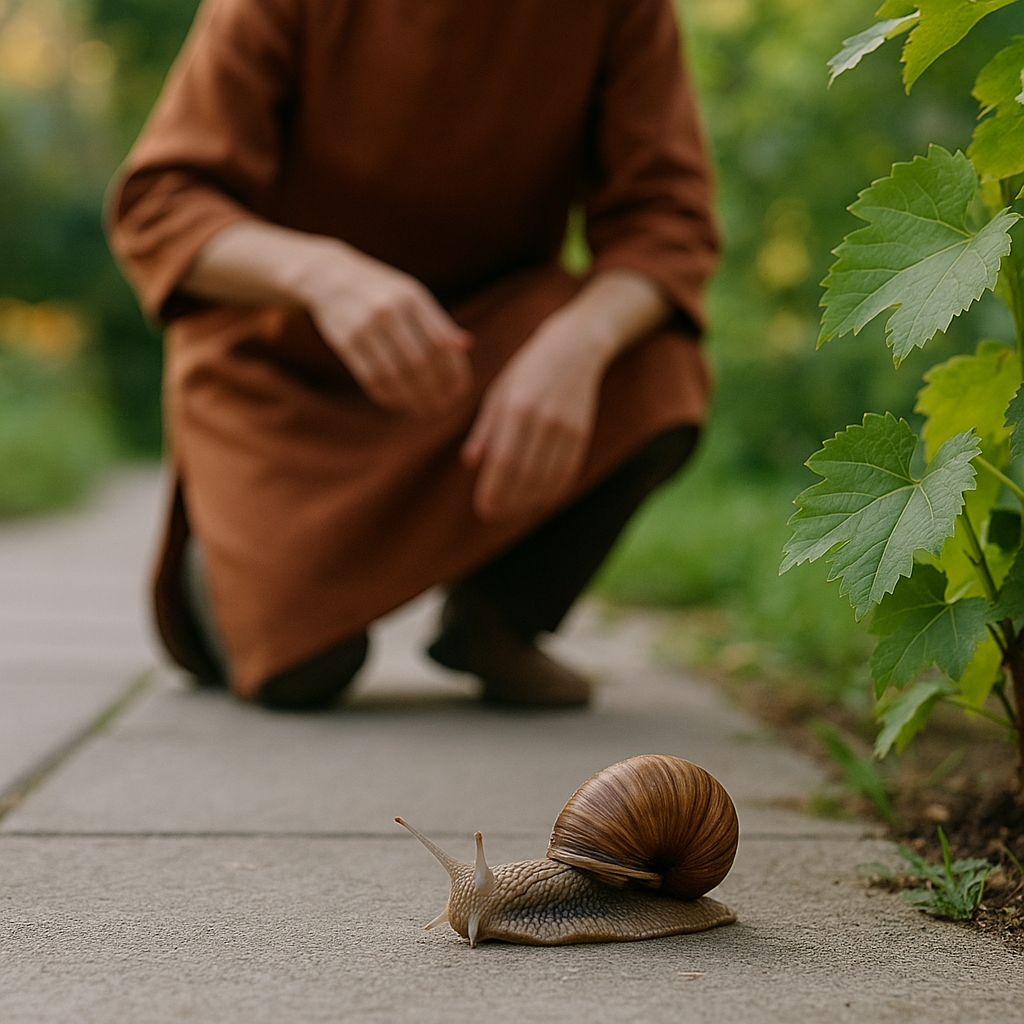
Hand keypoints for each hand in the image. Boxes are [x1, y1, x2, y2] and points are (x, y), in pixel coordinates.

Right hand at [181, 222, 472, 415]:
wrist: (330, 277)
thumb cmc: (381, 289)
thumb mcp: (411, 295)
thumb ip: (437, 321)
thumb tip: (467, 345)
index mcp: (413, 298)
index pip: (442, 343)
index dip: (453, 372)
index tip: (460, 391)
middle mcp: (391, 311)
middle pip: (420, 363)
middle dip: (434, 391)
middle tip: (442, 408)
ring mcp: (366, 326)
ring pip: (396, 374)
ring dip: (412, 398)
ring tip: (423, 411)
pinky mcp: (346, 342)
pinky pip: (371, 377)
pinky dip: (387, 395)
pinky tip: (398, 404)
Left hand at [460, 269, 670, 520]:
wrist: (576, 348)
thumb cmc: (528, 369)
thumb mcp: (499, 391)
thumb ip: (486, 429)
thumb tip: (471, 463)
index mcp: (517, 406)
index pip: (503, 460)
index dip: (493, 489)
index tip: (482, 507)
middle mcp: (543, 419)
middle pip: (525, 474)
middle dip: (507, 500)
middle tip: (492, 514)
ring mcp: (566, 428)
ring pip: (547, 478)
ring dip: (528, 500)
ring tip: (511, 510)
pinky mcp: (582, 433)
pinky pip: (566, 472)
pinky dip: (551, 491)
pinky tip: (537, 499)